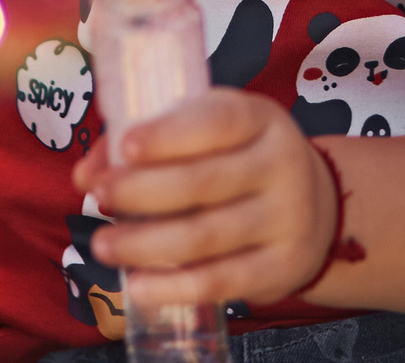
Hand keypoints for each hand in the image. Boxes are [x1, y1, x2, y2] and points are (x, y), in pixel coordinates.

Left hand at [76, 89, 335, 308]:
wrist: (318, 207)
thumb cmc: (239, 161)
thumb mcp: (207, 133)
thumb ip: (145, 142)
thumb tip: (86, 174)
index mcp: (260, 118)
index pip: (217, 120)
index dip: (170, 135)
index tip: (125, 146)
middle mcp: (281, 164)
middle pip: (204, 181)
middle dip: (142, 191)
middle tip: (99, 197)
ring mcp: (287, 218)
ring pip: (207, 235)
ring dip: (145, 243)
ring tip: (102, 245)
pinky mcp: (283, 266)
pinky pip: (223, 280)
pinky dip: (175, 287)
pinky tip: (137, 286)